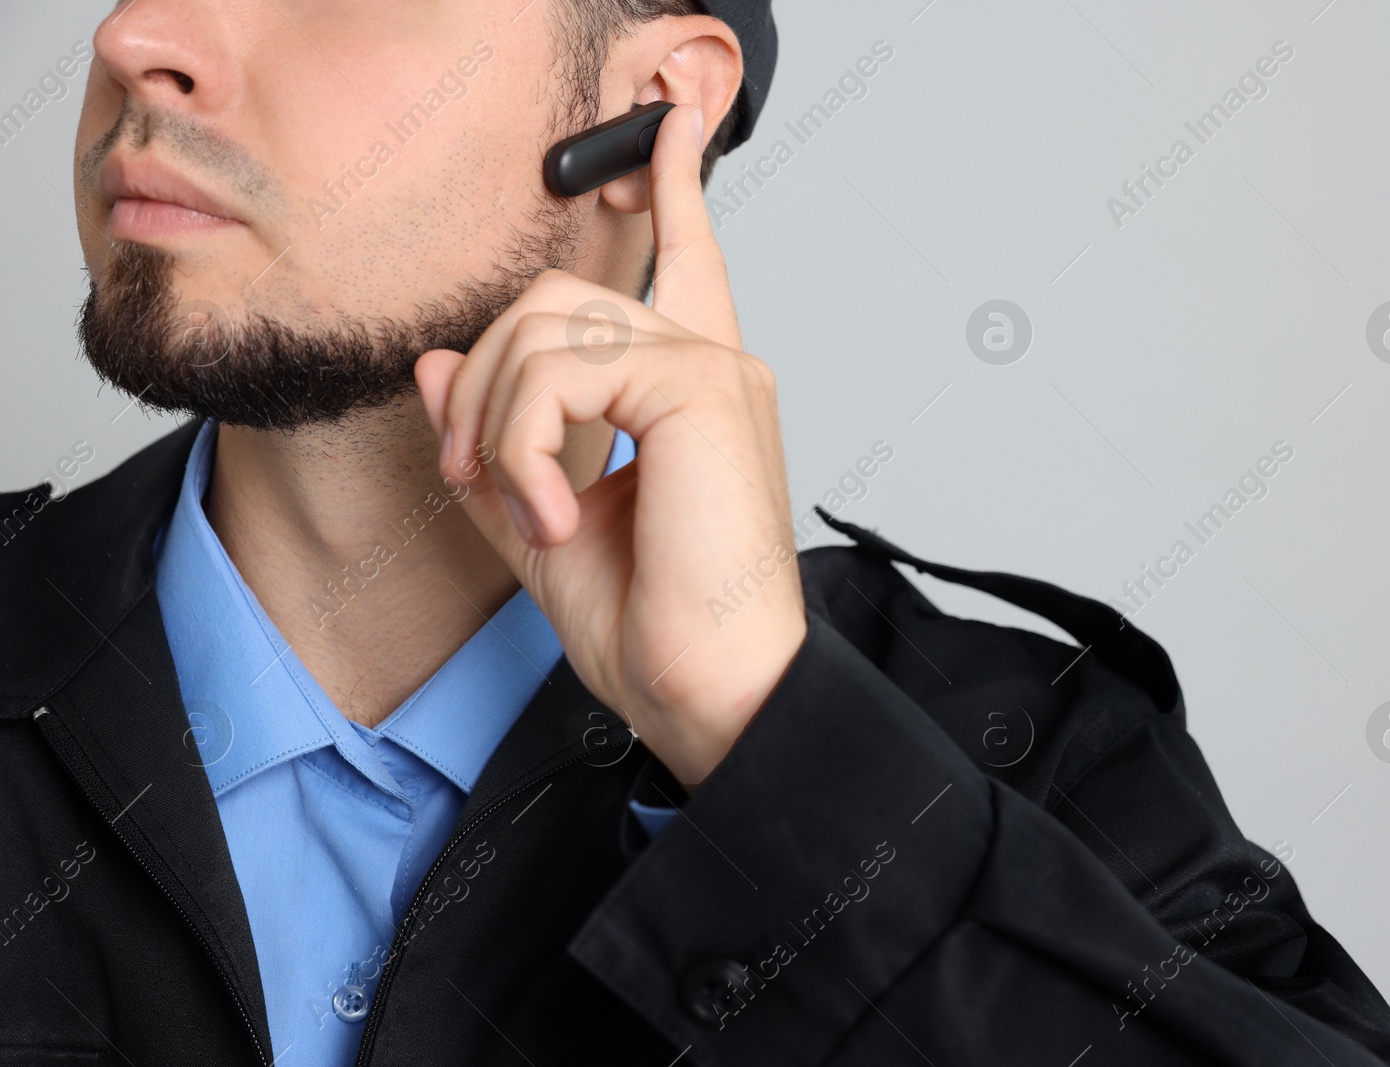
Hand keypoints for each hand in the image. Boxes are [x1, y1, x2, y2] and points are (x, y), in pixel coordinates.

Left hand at [414, 104, 805, 787]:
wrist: (712, 692)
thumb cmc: (654, 625)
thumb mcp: (540, 524)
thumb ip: (493, 440)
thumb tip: (434, 365)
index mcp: (688, 392)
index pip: (684, 260)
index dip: (670, 188)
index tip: (667, 127)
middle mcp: (708, 366)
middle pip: (558, 293)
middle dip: (484, 372)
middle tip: (472, 468)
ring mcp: (710, 369)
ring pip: (546, 323)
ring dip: (498, 418)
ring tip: (522, 505)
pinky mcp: (698, 388)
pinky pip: (561, 370)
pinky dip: (525, 443)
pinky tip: (552, 510)